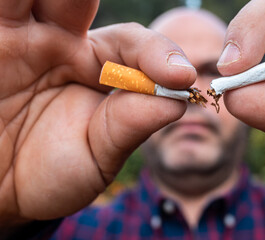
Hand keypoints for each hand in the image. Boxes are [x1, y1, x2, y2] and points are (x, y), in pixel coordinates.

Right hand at [0, 0, 195, 223]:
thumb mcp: (99, 155)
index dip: (158, 55)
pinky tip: (18, 4)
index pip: (133, 45)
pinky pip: (2, 10)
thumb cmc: (56, 173)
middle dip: (88, 0)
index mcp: (100, 69)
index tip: (182, 77)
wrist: (4, 193)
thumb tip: (176, 102)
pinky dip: (11, 3)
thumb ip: (131, 126)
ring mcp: (21, 38)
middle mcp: (63, 45)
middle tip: (94, 4)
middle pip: (80, 2)